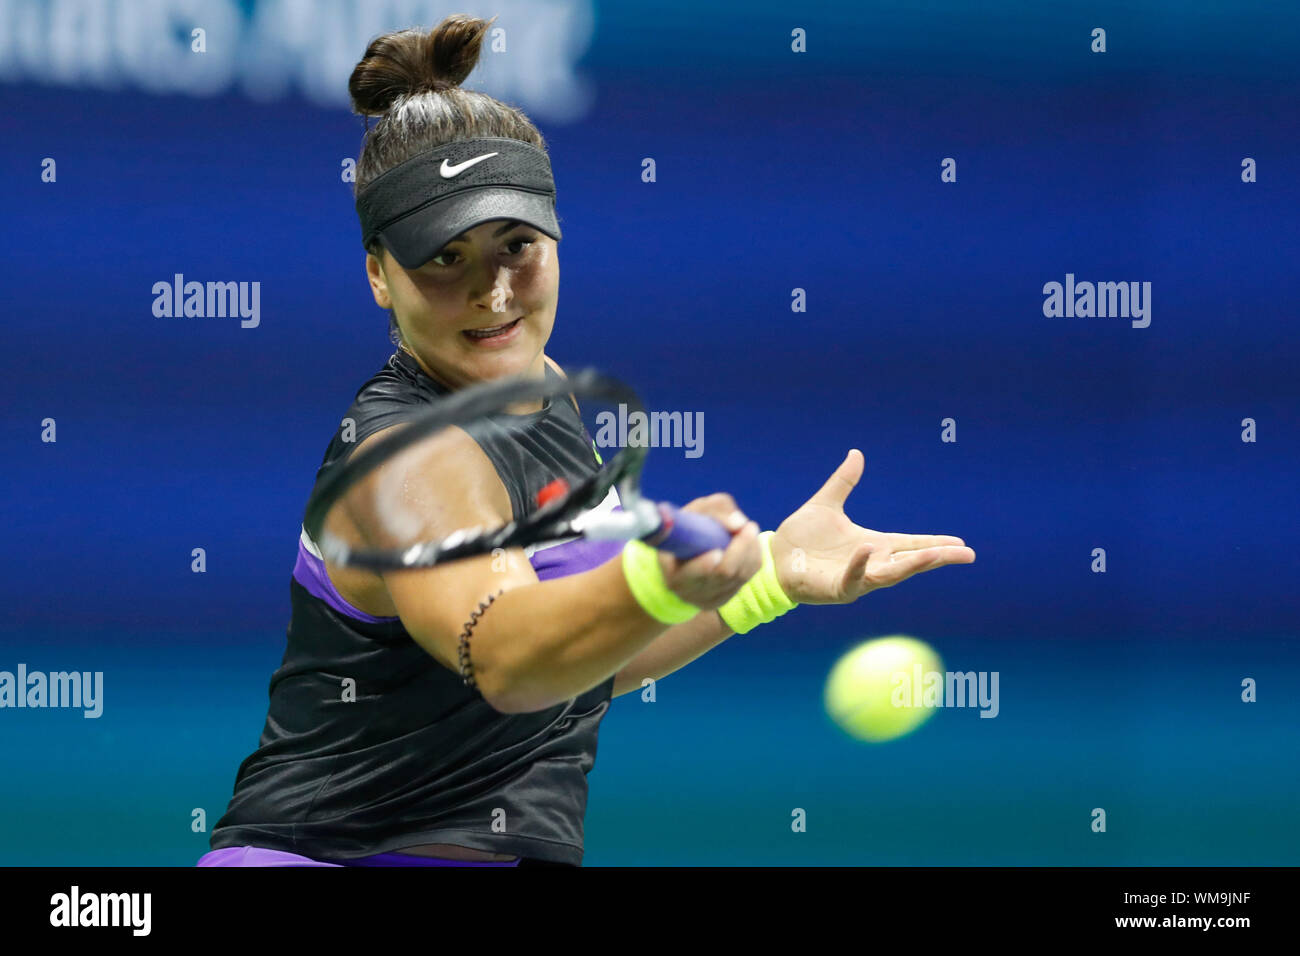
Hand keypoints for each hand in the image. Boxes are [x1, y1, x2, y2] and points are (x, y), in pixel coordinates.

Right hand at [656, 494, 761, 610]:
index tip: (717, 551)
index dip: (703, 565)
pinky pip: (747, 577)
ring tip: (749, 529)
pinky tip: (751, 543)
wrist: (683, 554)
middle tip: (748, 525)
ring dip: (750, 550)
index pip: (690, 575)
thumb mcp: (692, 513)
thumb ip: (713, 510)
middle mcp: (690, 593)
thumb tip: (739, 523)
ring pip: (740, 575)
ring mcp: (709, 599)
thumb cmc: (686, 529)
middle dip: (740, 548)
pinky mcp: (725, 598)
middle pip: (723, 574)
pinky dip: (753, 557)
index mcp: (674, 576)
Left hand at [771, 449, 974, 604]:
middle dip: (937, 558)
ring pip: (891, 574)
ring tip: (934, 555)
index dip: (935, 544)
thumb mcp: (826, 504)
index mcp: (873, 544)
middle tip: (966, 554)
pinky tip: (868, 548)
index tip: (961, 544)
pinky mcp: (838, 588)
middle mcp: (870, 563)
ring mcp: (857, 578)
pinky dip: (861, 565)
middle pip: (911, 562)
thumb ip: (843, 481)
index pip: (911, 544)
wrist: (774, 557)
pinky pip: (853, 578)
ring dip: (912, 565)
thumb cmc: (802, 536)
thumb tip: (856, 453)